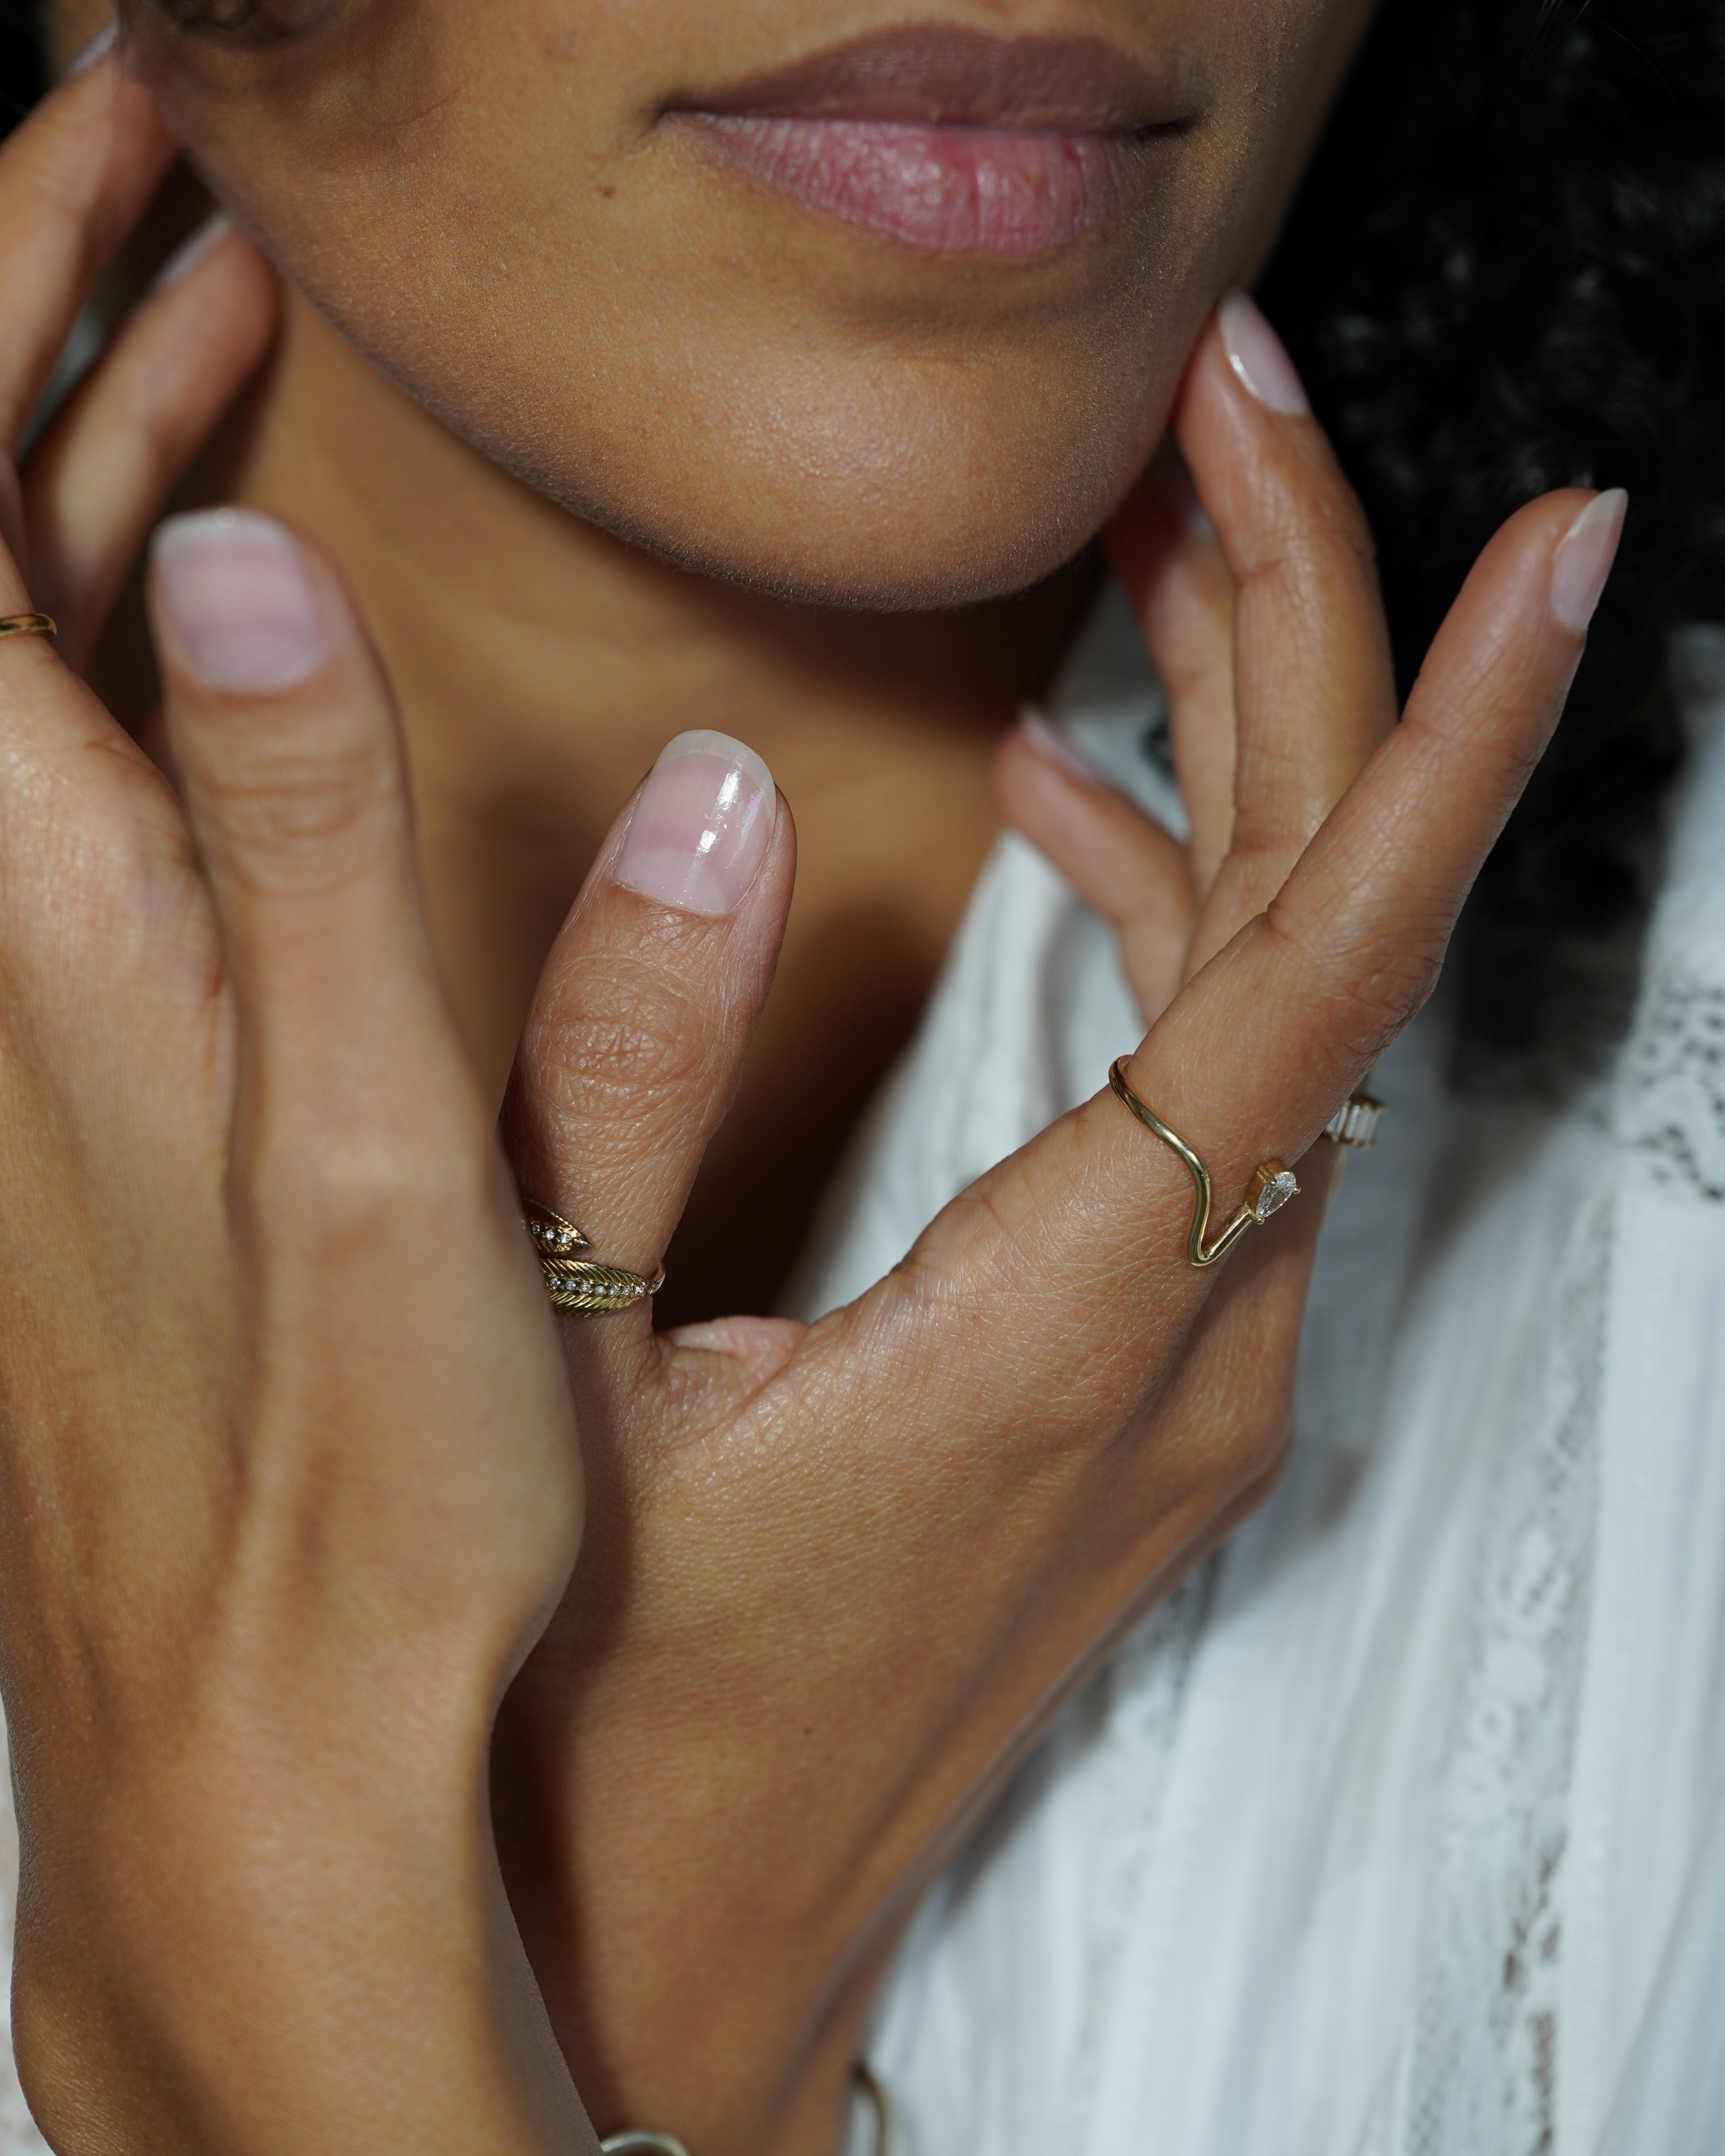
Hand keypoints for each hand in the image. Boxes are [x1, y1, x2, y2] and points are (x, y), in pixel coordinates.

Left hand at [0, 59, 595, 2155]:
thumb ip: (310, 851)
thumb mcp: (371, 1145)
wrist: (270, 1729)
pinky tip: (239, 618)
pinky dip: (151, 653)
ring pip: (42, 675)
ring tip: (218, 337)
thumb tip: (245, 563)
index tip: (112, 144)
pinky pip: (103, 790)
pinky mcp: (116, 1074)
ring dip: (107, 483)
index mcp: (61, 935)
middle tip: (172, 187)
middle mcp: (15, 955)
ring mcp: (53, 1013)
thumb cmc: (348, 1482)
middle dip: (53, 339)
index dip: (7, 301)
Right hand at [491, 308, 1622, 2146]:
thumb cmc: (604, 1701)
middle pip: (1328, 929)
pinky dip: (1170, 921)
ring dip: (1237, 762)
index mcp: (1073, 1315)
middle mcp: (1193, 1331)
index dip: (1450, 736)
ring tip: (1143, 554)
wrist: (668, 1945)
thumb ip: (620, 1072)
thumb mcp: (537, 1361)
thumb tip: (700, 804)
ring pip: (1287, 995)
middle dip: (1303, 643)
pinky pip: (1218, 1088)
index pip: (1326, 969)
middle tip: (1221, 420)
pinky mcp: (1144, 1373)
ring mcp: (1192, 1360)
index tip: (1559, 548)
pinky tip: (1074, 818)